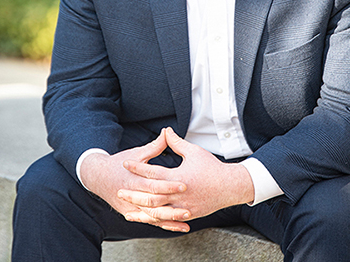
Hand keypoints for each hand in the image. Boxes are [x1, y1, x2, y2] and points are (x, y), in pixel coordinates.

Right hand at [79, 130, 188, 231]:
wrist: (97, 177)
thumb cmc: (119, 163)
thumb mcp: (136, 153)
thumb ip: (154, 146)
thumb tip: (167, 132)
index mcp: (133, 179)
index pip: (152, 184)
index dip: (168, 185)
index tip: (184, 184)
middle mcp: (131, 196)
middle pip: (153, 203)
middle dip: (171, 205)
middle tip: (190, 205)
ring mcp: (131, 207)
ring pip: (152, 216)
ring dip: (170, 218)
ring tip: (187, 217)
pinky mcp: (133, 214)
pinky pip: (151, 221)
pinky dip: (166, 225)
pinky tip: (181, 227)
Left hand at [117, 128, 253, 230]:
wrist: (229, 186)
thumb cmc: (212, 167)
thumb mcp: (194, 152)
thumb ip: (177, 143)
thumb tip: (166, 131)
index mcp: (178, 177)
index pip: (152, 171)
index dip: (137, 166)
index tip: (126, 163)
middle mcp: (178, 193)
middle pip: (149, 195)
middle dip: (133, 192)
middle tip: (119, 189)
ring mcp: (182, 206)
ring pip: (155, 210)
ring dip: (140, 209)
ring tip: (127, 206)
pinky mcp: (186, 214)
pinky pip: (165, 219)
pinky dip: (153, 219)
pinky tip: (143, 217)